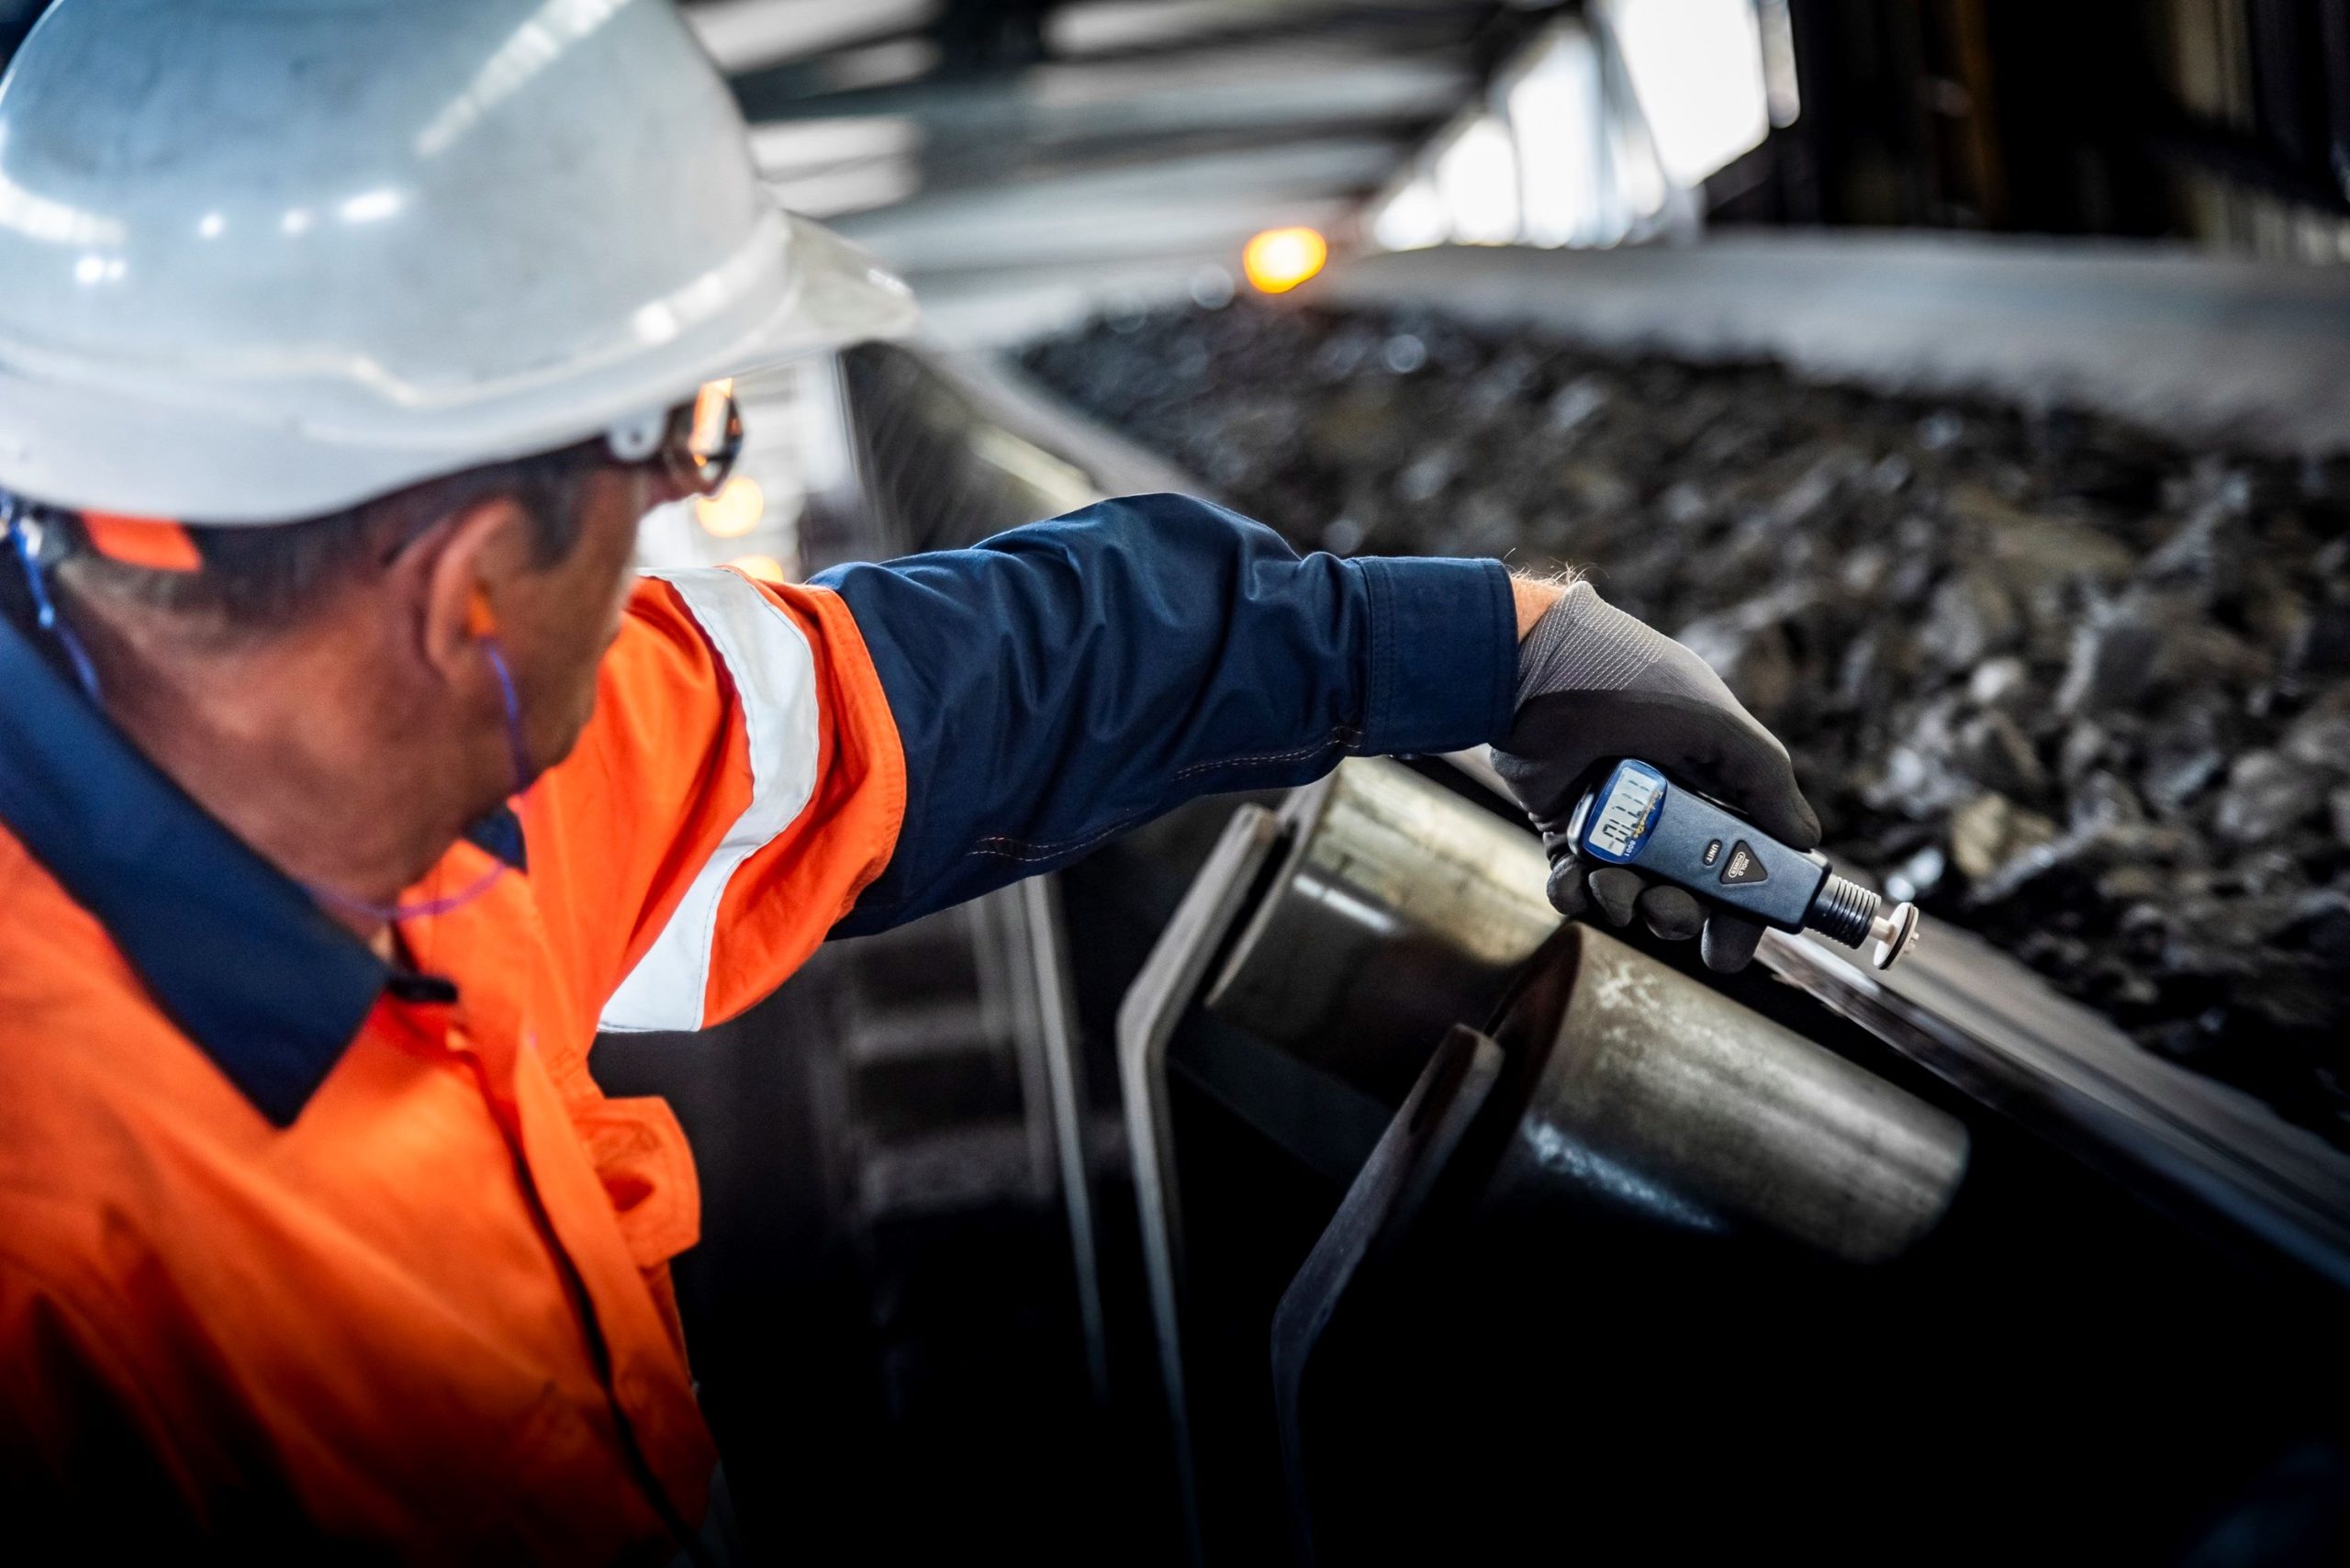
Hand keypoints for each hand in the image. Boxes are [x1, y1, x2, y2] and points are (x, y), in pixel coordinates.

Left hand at [1492, 582, 1819, 972]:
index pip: (1742, 864)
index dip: (1741, 910)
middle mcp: (1668, 810)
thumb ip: (1766, 782)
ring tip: (1611, 883)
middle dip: (1679, 915)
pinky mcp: (1562, 829)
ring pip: (1629, 894)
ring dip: (1625, 904)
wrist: (1535, 667)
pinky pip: (1572, 883)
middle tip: (1666, 909)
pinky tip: (1574, 880)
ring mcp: (1613, 823)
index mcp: (1715, 787)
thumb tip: (1807, 842)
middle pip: (1686, 893)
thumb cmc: (1631, 684)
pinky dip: (1573, 894)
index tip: (1729, 945)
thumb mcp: (1717, 725)